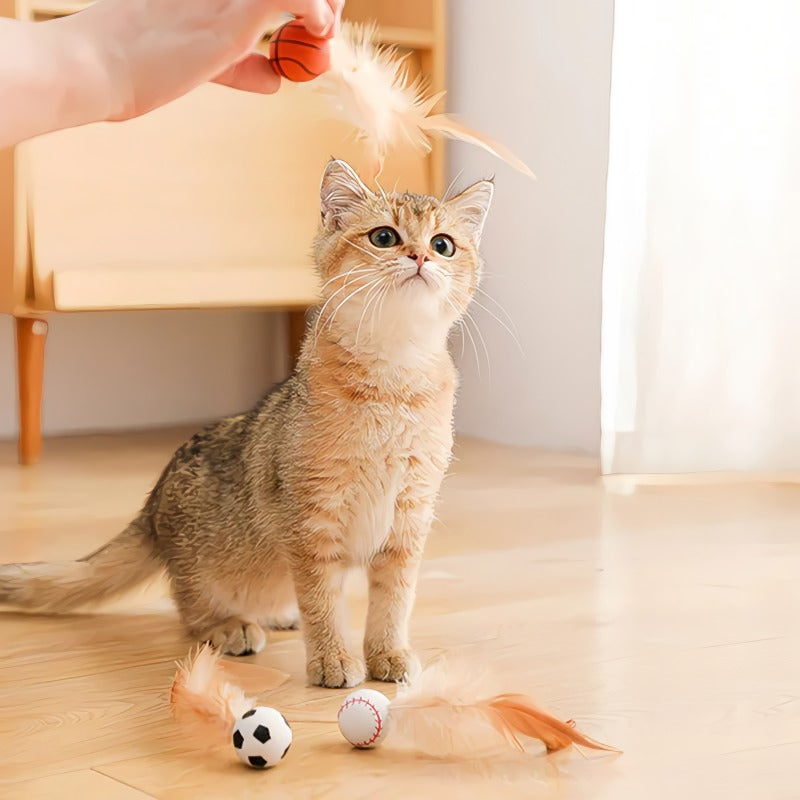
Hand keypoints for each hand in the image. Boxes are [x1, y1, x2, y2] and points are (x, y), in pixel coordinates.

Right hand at [63, 0, 344, 118]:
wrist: (97, 67)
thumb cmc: (137, 66)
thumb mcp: (202, 62)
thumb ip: (241, 67)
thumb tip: (276, 81)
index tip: (318, 19)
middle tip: (327, 24)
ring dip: (325, 4)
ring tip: (325, 31)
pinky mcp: (231, 17)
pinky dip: (316, 12)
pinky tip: (318, 32)